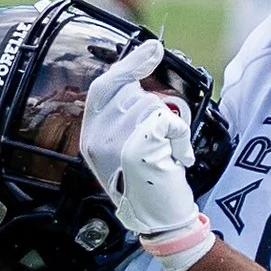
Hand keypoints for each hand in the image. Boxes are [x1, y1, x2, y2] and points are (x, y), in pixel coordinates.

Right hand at [76, 38, 199, 238]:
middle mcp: (96, 140)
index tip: (152, 49)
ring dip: (169, 127)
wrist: (161, 221)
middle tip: (159, 141)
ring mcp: (114, 144)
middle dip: (156, 110)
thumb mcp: (129, 146)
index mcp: (90, 138)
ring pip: (152, 106)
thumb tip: (149, 55)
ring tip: (165, 155)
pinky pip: (168, 121)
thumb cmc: (150, 183)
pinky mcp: (137, 149)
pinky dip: (180, 137)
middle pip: (132, 94)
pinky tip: (175, 158)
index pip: (103, 88)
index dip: (128, 65)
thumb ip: (128, 112)